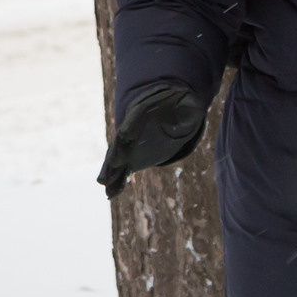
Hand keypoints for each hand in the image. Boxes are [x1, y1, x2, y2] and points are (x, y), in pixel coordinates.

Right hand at [97, 80, 205, 198]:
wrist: (168, 107)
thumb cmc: (180, 104)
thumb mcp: (188, 103)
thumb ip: (189, 110)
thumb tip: (190, 116)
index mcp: (143, 110)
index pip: (135, 117)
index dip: (130, 125)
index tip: (125, 135)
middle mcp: (131, 127)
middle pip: (121, 140)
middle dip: (117, 151)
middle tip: (114, 164)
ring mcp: (129, 143)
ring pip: (117, 157)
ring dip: (112, 171)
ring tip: (106, 185)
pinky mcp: (132, 156)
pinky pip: (122, 168)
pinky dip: (117, 180)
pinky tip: (111, 193)